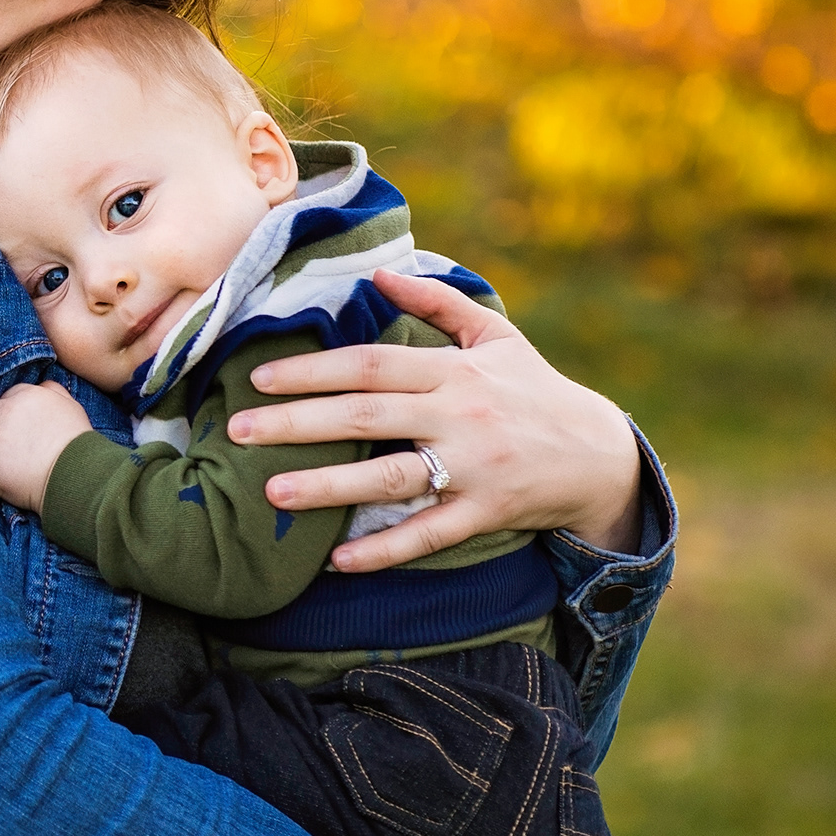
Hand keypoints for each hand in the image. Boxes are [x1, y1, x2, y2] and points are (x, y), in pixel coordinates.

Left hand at [0, 381, 92, 512]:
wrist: (80, 476)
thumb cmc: (78, 444)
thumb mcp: (71, 407)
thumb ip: (53, 391)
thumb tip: (42, 386)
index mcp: (26, 396)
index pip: (5, 398)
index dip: (8, 415)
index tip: (15, 430)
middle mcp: (6, 412)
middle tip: (1, 447)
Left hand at [227, 268, 641, 563]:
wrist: (599, 453)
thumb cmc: (534, 390)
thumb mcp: (495, 335)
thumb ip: (438, 303)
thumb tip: (380, 273)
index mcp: (454, 370)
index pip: (370, 365)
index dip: (312, 370)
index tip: (258, 378)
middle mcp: (460, 415)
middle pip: (366, 416)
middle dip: (297, 423)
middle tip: (237, 431)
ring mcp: (473, 466)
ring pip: (390, 478)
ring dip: (328, 487)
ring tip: (271, 494)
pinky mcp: (486, 511)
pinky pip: (429, 533)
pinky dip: (385, 549)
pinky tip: (339, 561)